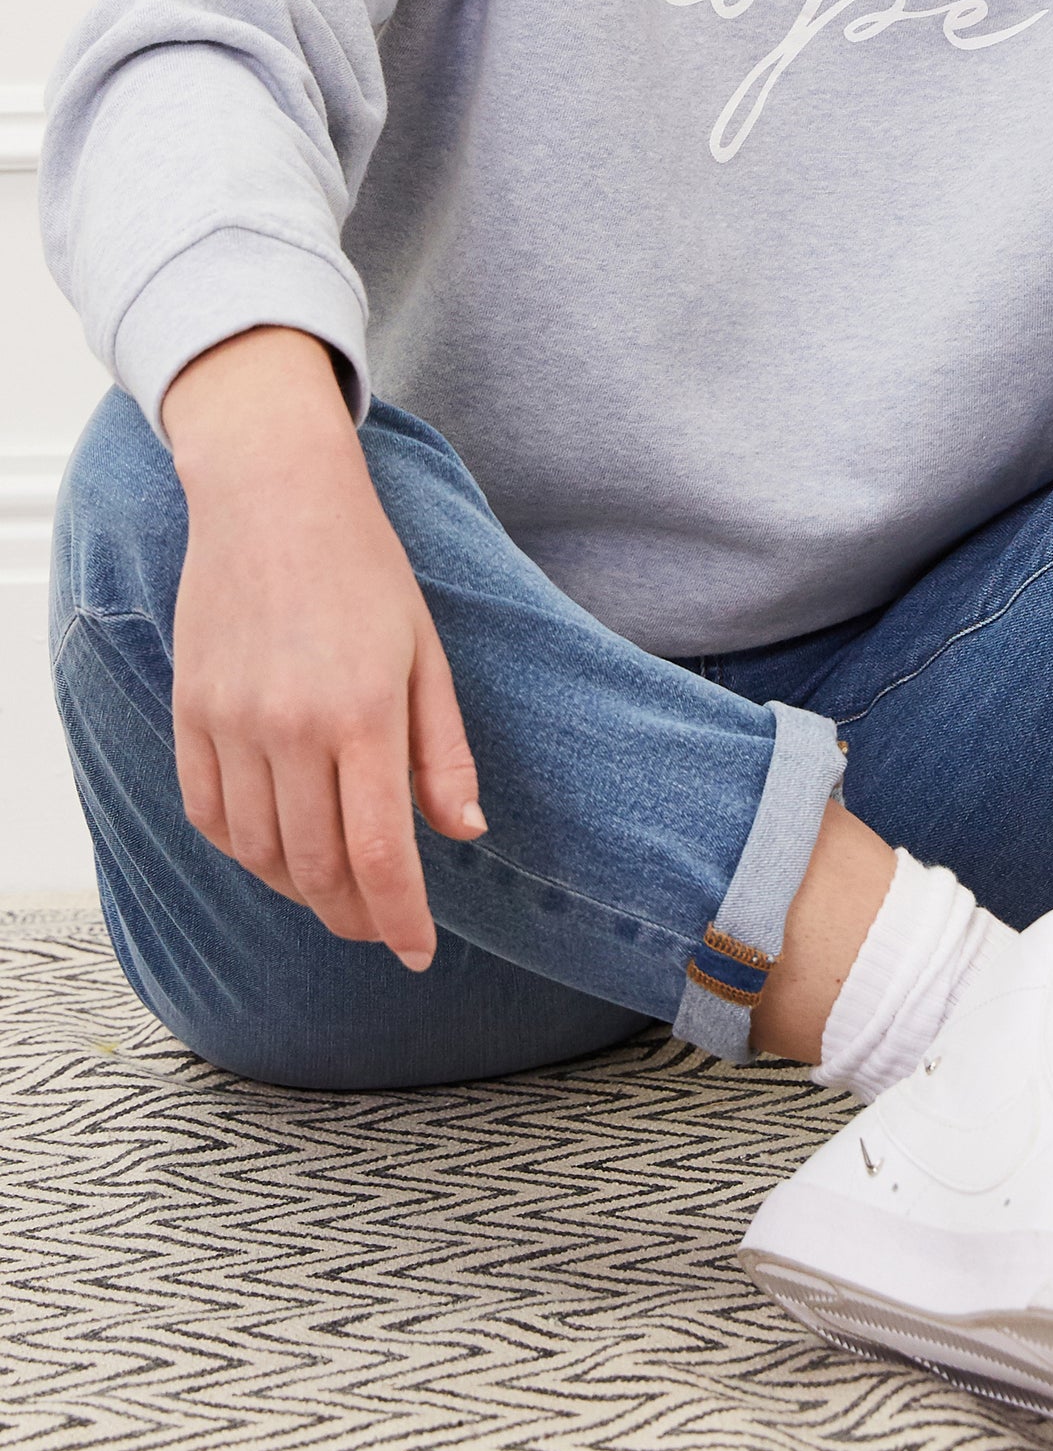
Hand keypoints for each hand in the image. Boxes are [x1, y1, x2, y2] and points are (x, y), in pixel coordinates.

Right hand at [163, 327, 484, 968]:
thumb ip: (443, 751)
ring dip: (299, 889)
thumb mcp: (426, 653)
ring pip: (260, 852)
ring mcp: (231, 723)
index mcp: (363, 713)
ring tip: (336, 891)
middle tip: (380, 926)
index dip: (399, 918)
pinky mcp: (190, 713)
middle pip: (315, 868)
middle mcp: (290, 728)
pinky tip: (276, 850)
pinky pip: (209, 814)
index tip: (417, 953)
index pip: (379, 853)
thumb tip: (464, 834)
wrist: (273, 497)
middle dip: (353, 914)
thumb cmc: (365, 569)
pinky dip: (244, 850)